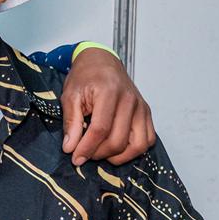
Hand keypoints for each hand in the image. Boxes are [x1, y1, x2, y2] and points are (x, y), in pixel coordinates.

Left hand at [60, 48, 154, 165]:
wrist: (101, 61)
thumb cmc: (85, 77)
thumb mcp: (70, 96)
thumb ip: (71, 122)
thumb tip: (70, 147)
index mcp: (109, 92)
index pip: (100, 130)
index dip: (87, 148)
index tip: (75, 158)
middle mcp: (130, 100)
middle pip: (118, 141)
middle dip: (99, 154)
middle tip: (85, 152)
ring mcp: (141, 107)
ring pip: (138, 145)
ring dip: (118, 156)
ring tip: (101, 151)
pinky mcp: (146, 113)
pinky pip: (147, 140)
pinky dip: (133, 150)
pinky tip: (117, 147)